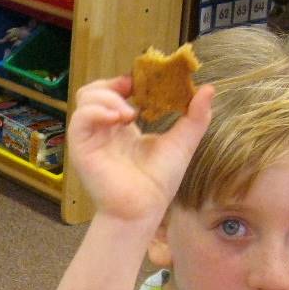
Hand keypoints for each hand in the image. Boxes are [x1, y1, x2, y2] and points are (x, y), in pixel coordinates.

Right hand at [68, 77, 213, 224]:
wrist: (143, 209)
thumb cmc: (159, 182)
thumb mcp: (182, 143)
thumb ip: (195, 117)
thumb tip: (208, 88)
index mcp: (122, 127)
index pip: (115, 92)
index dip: (127, 80)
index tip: (146, 81)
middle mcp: (103, 129)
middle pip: (95, 90)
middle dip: (113, 83)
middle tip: (133, 89)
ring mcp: (91, 137)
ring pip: (85, 98)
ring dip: (107, 96)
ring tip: (129, 112)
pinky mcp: (81, 147)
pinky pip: (80, 118)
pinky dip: (97, 111)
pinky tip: (118, 118)